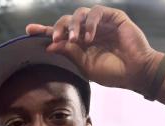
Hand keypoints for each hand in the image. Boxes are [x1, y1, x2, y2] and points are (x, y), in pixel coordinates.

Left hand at [26, 5, 163, 93]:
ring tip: (74, 40)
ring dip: (73, 25)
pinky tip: (89, 38)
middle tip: (54, 38)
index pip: (60, 34)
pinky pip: (96, 12)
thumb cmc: (113, 72)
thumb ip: (69, 53)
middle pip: (66, 21)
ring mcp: (101, 23)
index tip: (28, 31)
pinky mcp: (114, 17)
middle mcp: (89, 31)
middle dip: (57, 27)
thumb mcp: (86, 65)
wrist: (136, 73)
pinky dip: (90, 24)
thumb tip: (50, 46)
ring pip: (79, 13)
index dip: (44, 31)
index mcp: (81, 43)